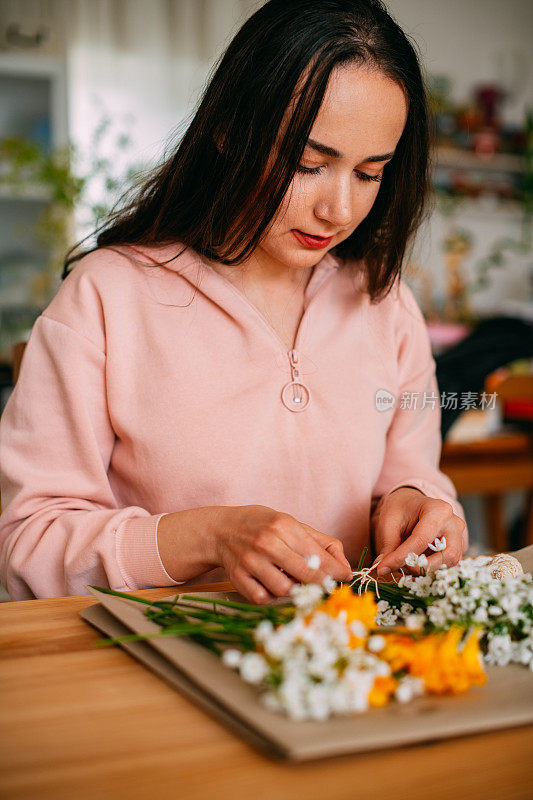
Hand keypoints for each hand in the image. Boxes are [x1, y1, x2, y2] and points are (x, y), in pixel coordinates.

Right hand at [214, 505, 352, 603]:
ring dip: (295, 590)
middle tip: (328, 586)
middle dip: (322, 584)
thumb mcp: (291, 523)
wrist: (221, 530)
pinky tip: (273, 586)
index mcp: (283, 526)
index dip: (337, 570)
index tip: (345, 577)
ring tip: (294, 582)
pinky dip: (272, 597)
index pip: (318, 554)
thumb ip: (321, 542)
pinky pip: (263, 598)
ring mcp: (250, 561)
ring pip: (284, 590)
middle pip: (305, 574)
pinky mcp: (237, 578)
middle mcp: (266, 543)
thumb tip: (345, 566)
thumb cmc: (262, 526)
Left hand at [371, 488, 466, 576]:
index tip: (383, 567)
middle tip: (401, 567)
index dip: (402, 557)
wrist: (410, 505)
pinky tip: (414, 565)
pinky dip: (431, 570)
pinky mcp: (457, 550)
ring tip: (405, 565)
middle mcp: (454, 523)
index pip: (421, 539)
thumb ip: (388, 546)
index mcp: (438, 509)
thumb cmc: (400, 509)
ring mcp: (459, 537)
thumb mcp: (388, 522)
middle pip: (446, 555)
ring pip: (450, 563)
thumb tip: (383, 568)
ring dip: (427, 570)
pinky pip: (448, 566)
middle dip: (422, 566)